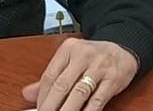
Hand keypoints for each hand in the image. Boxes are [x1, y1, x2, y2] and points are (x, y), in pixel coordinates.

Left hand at [22, 38, 137, 110]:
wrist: (125, 50)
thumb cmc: (94, 57)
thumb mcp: (71, 60)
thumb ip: (51, 76)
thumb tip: (27, 94)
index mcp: (69, 48)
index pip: (49, 76)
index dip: (41, 97)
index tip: (38, 109)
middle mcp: (84, 55)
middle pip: (61, 85)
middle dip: (50, 106)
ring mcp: (100, 67)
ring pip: (78, 94)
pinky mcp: (113, 79)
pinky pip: (97, 100)